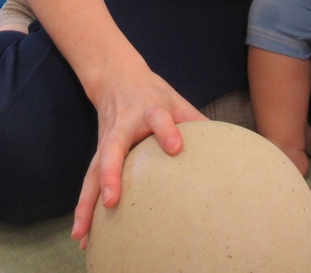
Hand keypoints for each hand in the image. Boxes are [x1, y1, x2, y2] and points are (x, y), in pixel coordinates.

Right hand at [71, 61, 204, 247]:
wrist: (116, 76)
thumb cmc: (153, 93)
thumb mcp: (176, 100)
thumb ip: (196, 121)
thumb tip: (229, 146)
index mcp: (149, 109)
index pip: (159, 118)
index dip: (167, 131)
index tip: (176, 148)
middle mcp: (123, 124)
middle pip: (113, 147)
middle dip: (111, 174)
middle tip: (111, 200)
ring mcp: (106, 139)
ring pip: (93, 170)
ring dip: (87, 202)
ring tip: (83, 233)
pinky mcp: (97, 152)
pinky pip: (89, 181)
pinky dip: (84, 208)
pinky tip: (82, 234)